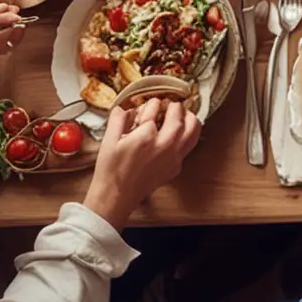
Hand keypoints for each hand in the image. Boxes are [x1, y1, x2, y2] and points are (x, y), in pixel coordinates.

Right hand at [84, 96, 200, 229]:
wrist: (116, 198)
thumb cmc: (110, 170)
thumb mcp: (108, 141)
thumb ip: (119, 119)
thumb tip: (126, 106)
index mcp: (146, 137)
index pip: (154, 109)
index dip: (151, 104)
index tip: (150, 105)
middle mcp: (164, 145)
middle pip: (179, 116)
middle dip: (174, 107)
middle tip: (168, 106)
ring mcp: (173, 157)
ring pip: (193, 129)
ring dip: (188, 118)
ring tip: (180, 115)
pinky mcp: (176, 167)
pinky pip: (189, 145)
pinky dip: (187, 134)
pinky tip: (177, 134)